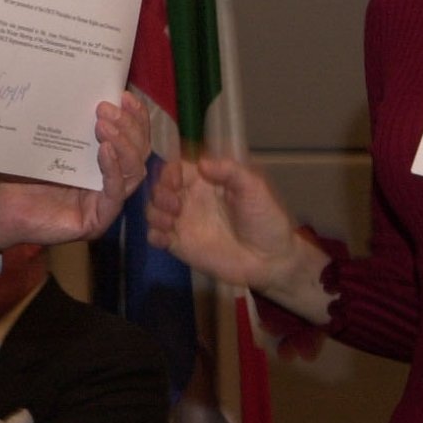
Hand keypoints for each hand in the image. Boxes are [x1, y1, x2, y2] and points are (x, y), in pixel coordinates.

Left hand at [0, 92, 149, 249]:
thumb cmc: (18, 172)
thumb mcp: (46, 139)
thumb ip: (67, 119)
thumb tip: (80, 82)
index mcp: (101, 161)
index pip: (131, 137)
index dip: (134, 117)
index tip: (125, 95)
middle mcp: (108, 182)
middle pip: (138, 152)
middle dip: (127, 127)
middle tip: (106, 108)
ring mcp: (104, 202)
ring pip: (133, 172)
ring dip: (123, 144)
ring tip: (103, 125)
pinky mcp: (97, 220)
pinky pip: (115, 194)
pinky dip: (113, 170)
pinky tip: (104, 150)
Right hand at [146, 154, 332, 322]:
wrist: (270, 260)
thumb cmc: (265, 219)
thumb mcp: (253, 187)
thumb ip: (229, 171)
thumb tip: (201, 163)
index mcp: (205, 181)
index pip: (176, 169)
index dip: (169, 172)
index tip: (174, 181)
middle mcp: (190, 199)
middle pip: (159, 188)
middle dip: (159, 193)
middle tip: (175, 206)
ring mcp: (183, 223)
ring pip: (153, 210)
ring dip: (154, 212)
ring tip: (170, 222)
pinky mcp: (180, 245)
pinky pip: (155, 237)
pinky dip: (152, 235)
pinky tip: (164, 238)